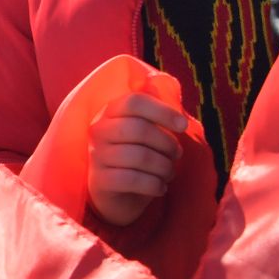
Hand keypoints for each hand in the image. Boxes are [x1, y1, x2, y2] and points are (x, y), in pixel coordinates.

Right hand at [85, 92, 188, 226]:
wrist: (114, 195)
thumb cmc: (135, 157)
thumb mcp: (142, 130)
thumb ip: (149, 110)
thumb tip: (152, 83)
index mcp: (109, 113)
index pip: (134, 102)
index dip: (162, 111)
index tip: (182, 126)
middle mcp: (98, 131)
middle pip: (139, 129)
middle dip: (167, 144)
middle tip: (176, 155)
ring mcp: (96, 156)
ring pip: (140, 156)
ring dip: (164, 167)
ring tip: (168, 173)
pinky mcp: (100, 181)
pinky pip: (134, 180)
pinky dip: (155, 185)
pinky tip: (160, 187)